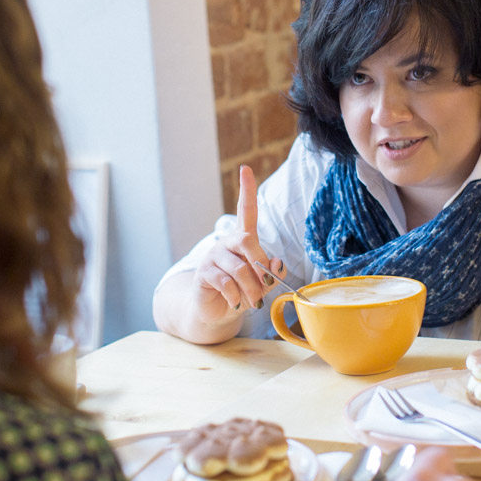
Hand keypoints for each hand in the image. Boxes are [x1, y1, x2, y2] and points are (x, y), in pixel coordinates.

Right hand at [191, 165, 285, 321]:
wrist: (216, 311)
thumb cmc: (242, 292)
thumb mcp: (262, 283)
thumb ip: (272, 273)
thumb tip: (276, 264)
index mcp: (243, 240)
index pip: (245, 210)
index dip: (246, 190)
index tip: (245, 169)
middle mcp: (226, 243)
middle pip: (247, 241)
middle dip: (260, 265)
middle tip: (265, 285)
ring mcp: (213, 257)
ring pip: (238, 268)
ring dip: (251, 289)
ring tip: (253, 301)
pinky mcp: (203, 274)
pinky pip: (226, 283)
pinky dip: (237, 297)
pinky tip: (236, 303)